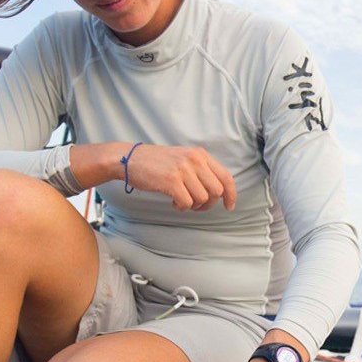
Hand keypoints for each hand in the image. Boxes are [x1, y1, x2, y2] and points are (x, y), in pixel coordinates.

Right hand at [123, 144, 237, 211]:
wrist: (130, 159)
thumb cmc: (157, 163)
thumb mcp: (183, 159)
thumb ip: (201, 170)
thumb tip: (218, 192)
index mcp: (200, 155)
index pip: (226, 176)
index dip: (231, 194)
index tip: (229, 206)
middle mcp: (194, 160)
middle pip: (217, 191)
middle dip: (209, 204)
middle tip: (197, 206)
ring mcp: (183, 169)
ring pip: (202, 198)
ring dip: (193, 206)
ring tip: (181, 201)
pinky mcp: (171, 180)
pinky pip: (187, 203)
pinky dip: (182, 207)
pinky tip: (173, 202)